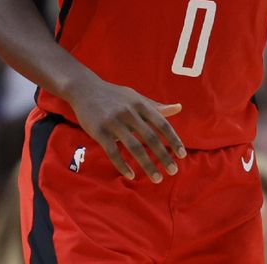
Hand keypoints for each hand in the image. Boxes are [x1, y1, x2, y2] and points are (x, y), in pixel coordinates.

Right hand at [67, 77, 186, 182]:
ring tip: (157, 178)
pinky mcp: (99, 131)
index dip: (173, 140)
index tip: (182, 155)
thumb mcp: (136, 97)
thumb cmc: (114, 95)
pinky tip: (131, 175)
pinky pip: (113, 152)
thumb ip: (156, 106)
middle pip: (151, 138)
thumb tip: (179, 108)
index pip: (162, 124)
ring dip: (147, 165)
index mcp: (140, 104)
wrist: (84, 88)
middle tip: (174, 171)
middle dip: (164, 156)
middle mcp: (129, 113)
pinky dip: (123, 165)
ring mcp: (114, 122)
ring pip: (134, 147)